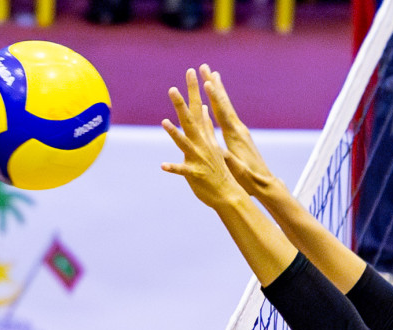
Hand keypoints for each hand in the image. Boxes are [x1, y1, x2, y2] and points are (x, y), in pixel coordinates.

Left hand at [161, 68, 249, 210]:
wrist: (229, 194)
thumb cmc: (218, 170)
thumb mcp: (212, 144)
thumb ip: (206, 126)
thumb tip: (201, 108)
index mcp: (205, 136)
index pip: (199, 108)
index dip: (196, 90)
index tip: (193, 72)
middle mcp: (202, 144)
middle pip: (190, 120)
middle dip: (181, 104)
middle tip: (172, 88)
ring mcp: (199, 158)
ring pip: (184, 142)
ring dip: (174, 132)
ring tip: (163, 122)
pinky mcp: (195, 173)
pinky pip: (182, 170)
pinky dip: (173, 168)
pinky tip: (162, 165)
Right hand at [200, 66, 283, 200]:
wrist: (264, 183)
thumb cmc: (249, 179)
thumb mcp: (238, 172)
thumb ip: (231, 162)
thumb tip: (223, 153)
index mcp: (235, 136)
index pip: (223, 113)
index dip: (215, 98)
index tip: (207, 82)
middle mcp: (238, 128)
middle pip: (224, 102)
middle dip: (214, 85)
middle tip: (205, 68)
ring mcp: (240, 130)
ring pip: (226, 106)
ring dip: (218, 90)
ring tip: (212, 75)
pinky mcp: (239, 134)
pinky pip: (227, 114)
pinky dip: (221, 103)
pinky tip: (216, 100)